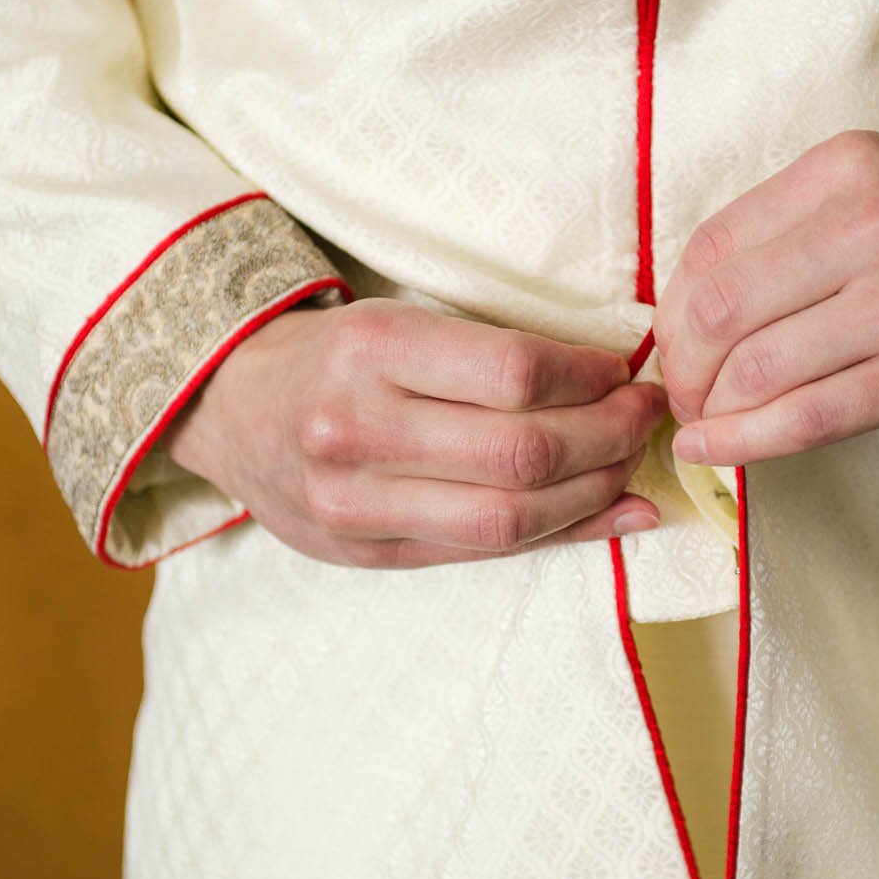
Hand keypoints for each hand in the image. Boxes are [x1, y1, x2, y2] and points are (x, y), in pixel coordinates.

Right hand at [163, 298, 666, 567]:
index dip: (593, 381)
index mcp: (371, 350)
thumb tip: (617, 384)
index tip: (625, 373)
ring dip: (596, 493)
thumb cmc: (338, 357)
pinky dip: (565, 536)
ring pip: (512, 517)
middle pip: (523, 452)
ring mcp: (355, 503)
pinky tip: (613, 517)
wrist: (230, 407)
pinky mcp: (364, 554)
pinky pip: (483, 554)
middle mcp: (357, 428)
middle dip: (610, 438)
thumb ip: (493, 357)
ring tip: (631, 465)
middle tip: (647, 418)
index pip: (517, 374)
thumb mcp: (399, 324)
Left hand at [652, 130, 878, 465]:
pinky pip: (804, 417)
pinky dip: (743, 443)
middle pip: (715, 310)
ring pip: (752, 370)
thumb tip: (688, 311)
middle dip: (682, 369)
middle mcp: (872, 222)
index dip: (672, 311)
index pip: (710, 246)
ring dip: (710, 412)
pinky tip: (716, 451)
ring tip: (708, 426)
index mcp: (847, 169)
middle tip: (687, 396)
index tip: (680, 345)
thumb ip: (794, 237)